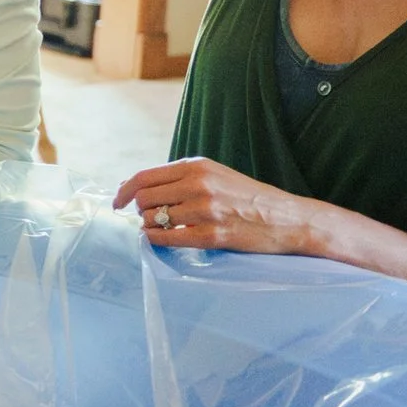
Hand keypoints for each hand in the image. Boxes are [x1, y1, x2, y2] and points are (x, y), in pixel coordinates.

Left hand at [112, 157, 324, 253]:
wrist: (288, 218)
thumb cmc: (247, 197)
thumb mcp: (215, 174)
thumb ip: (179, 177)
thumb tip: (134, 186)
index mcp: (196, 166)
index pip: (144, 177)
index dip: (124, 191)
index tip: (118, 202)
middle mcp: (198, 185)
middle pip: (143, 199)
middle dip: (139, 210)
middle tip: (146, 217)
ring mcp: (204, 210)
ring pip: (152, 219)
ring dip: (150, 226)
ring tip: (161, 227)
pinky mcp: (212, 235)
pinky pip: (167, 238)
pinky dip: (157, 239)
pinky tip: (161, 238)